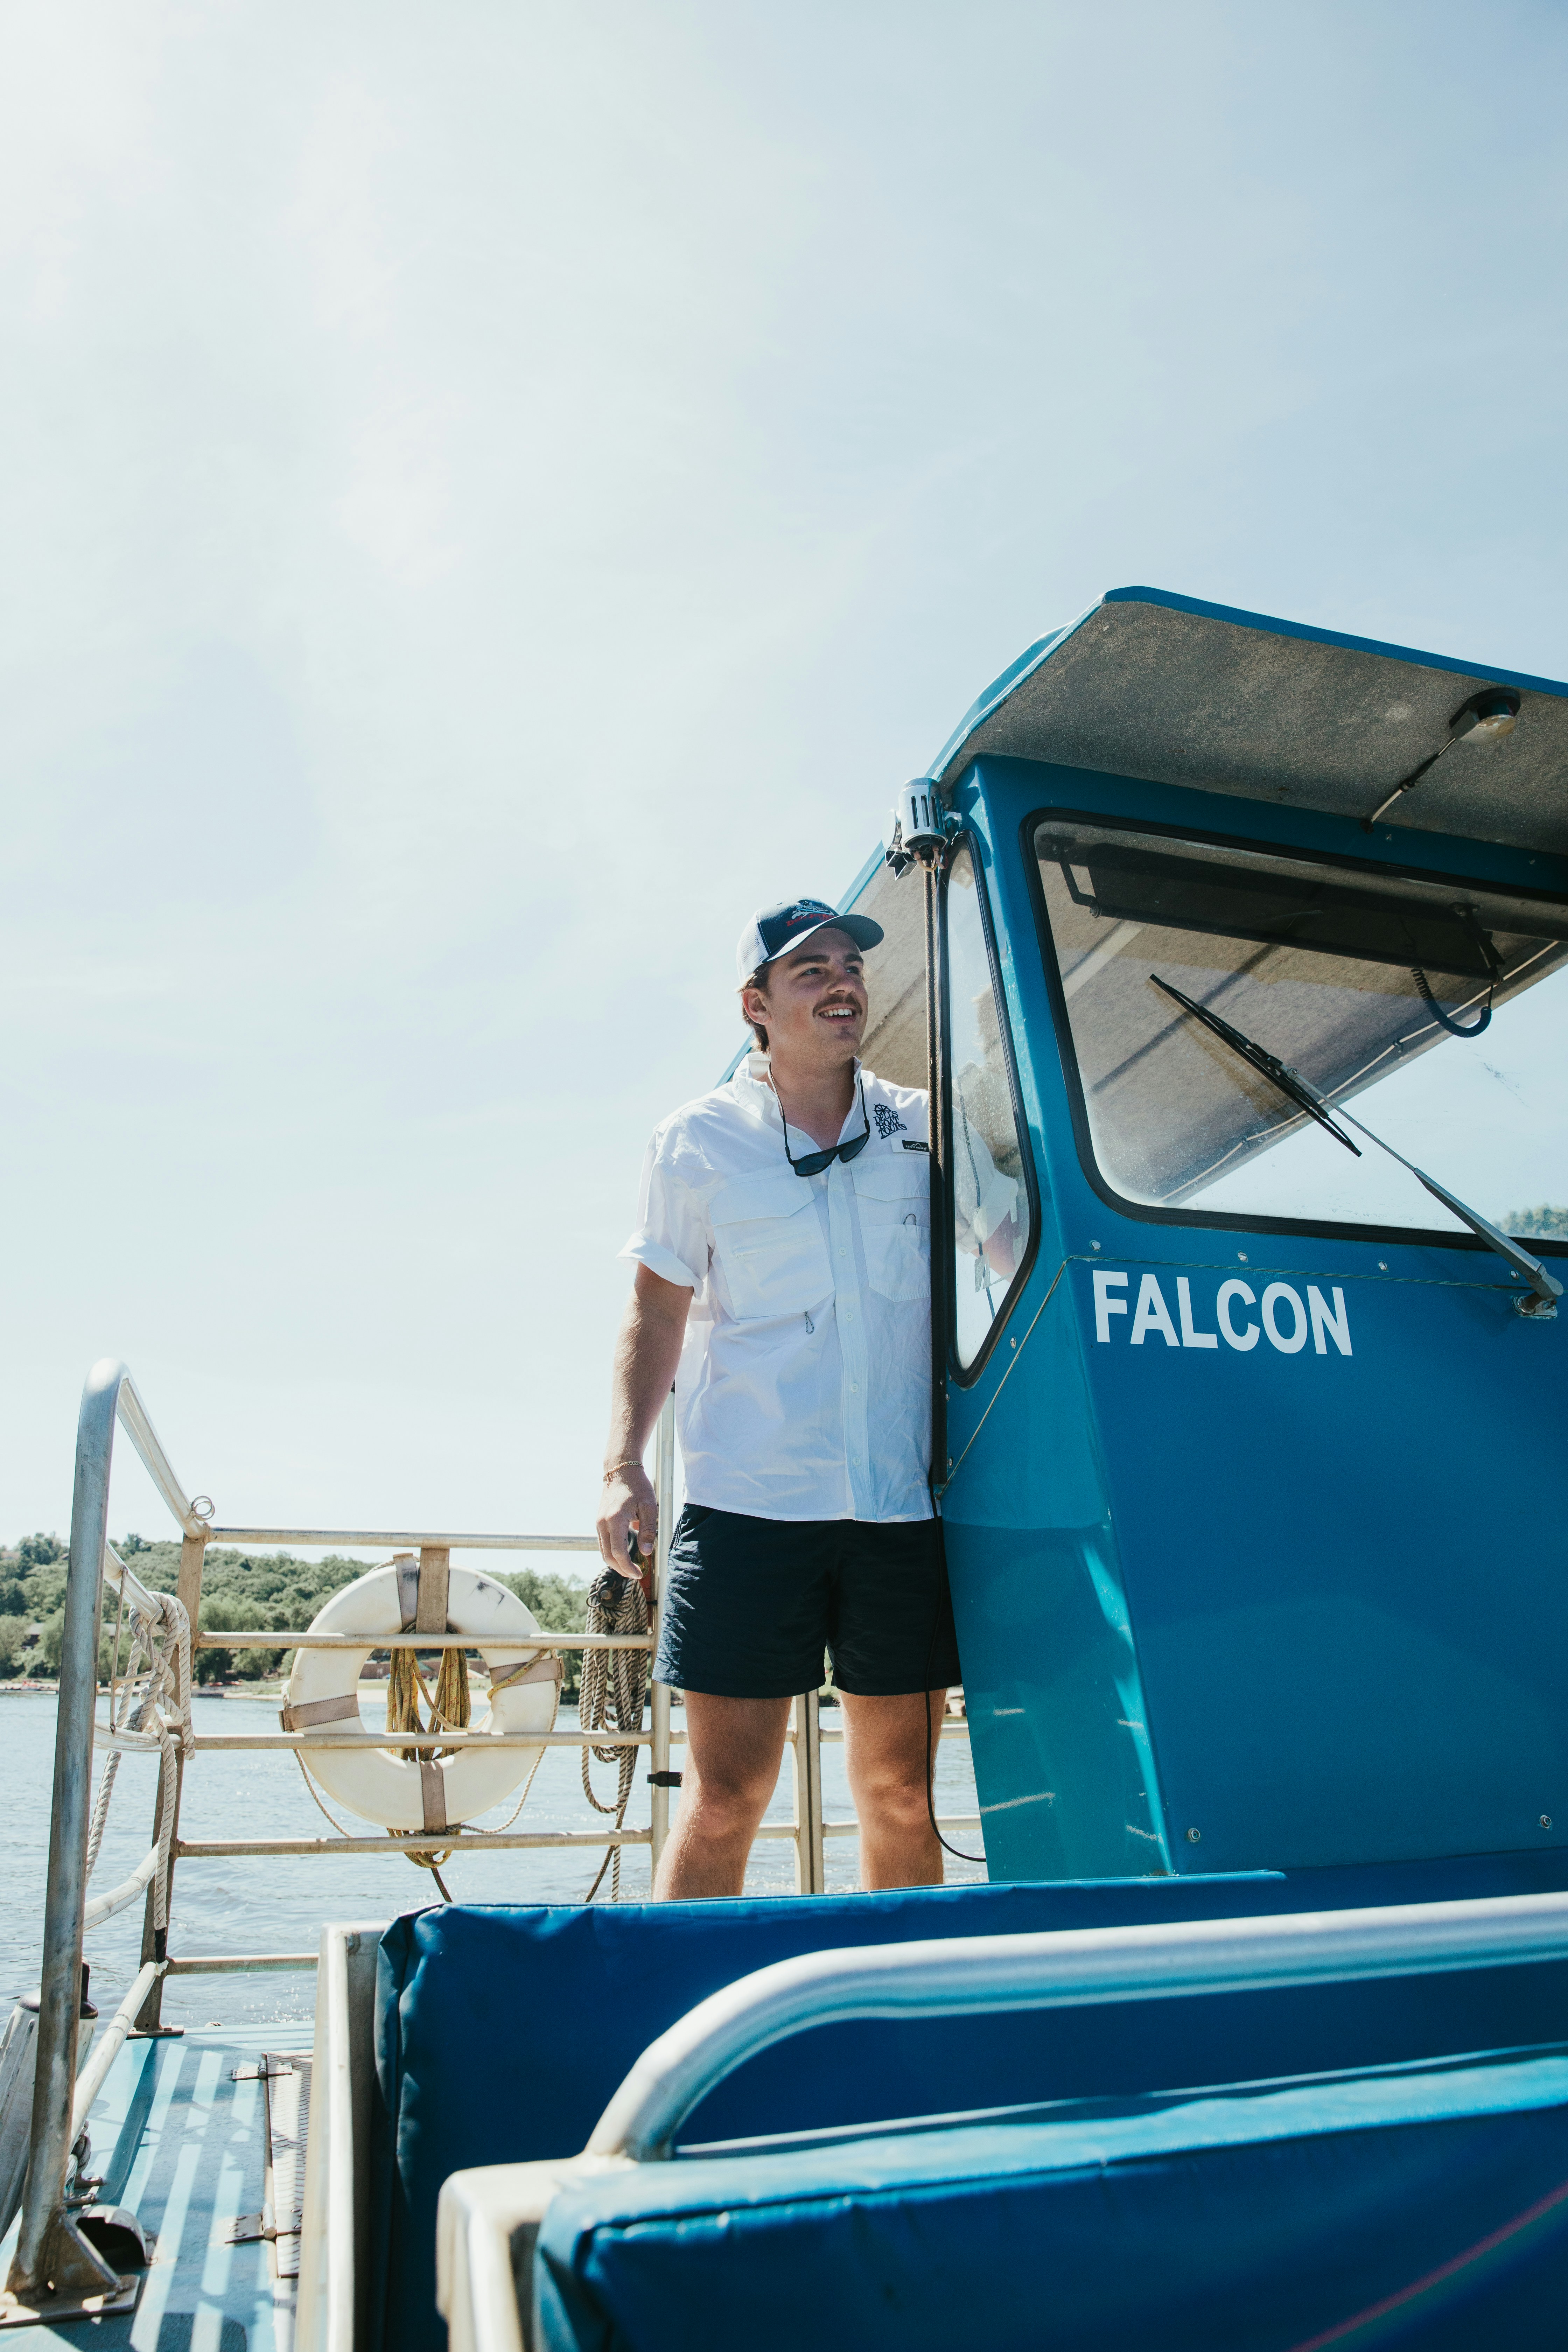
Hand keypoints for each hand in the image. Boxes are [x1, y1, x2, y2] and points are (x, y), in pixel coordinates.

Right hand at [597, 1464, 656, 1596]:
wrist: (620, 1469)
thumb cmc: (637, 1486)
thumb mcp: (649, 1507)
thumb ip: (648, 1531)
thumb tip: (646, 1553)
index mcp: (614, 1521)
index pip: (619, 1553)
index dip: (628, 1567)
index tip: (639, 1574)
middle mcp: (602, 1523)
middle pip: (608, 1556)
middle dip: (621, 1569)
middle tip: (635, 1575)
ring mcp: (598, 1522)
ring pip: (603, 1551)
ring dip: (615, 1562)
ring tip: (630, 1567)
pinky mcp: (599, 1520)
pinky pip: (603, 1542)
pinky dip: (612, 1552)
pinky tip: (623, 1554)